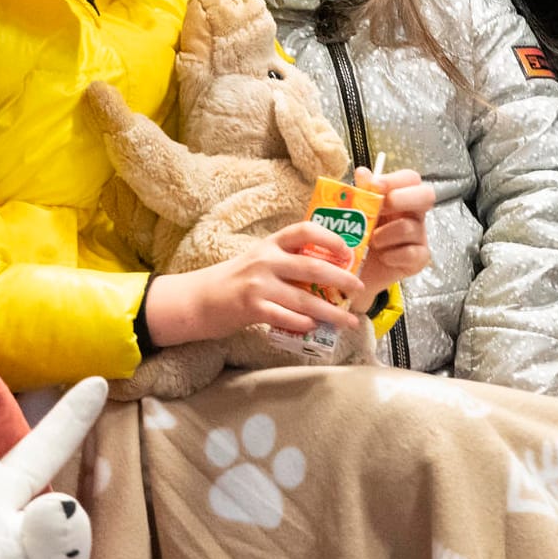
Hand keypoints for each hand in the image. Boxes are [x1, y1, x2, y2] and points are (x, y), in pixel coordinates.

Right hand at [144, 221, 364, 345]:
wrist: (198, 299)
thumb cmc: (235, 280)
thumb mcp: (260, 259)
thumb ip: (288, 260)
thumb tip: (328, 269)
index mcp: (271, 244)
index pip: (304, 230)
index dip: (330, 238)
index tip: (348, 252)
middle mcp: (266, 261)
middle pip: (312, 267)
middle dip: (341, 279)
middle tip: (359, 288)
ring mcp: (258, 285)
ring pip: (304, 299)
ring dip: (331, 311)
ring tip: (349, 320)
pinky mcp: (251, 308)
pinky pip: (285, 317)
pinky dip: (303, 324)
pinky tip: (314, 327)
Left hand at [352, 166, 433, 309]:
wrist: (353, 272)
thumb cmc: (357, 239)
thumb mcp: (355, 214)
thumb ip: (360, 193)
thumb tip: (363, 173)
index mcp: (400, 197)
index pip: (410, 178)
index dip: (394, 179)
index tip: (375, 185)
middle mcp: (413, 214)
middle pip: (426, 195)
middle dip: (401, 199)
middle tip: (380, 209)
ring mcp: (419, 237)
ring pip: (410, 227)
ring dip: (386, 234)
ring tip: (370, 241)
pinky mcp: (419, 259)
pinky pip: (412, 253)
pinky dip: (393, 255)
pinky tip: (383, 258)